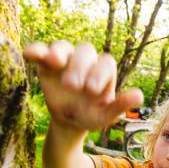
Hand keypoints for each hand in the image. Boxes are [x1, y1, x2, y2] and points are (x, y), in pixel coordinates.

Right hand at [23, 41, 142, 131]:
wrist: (69, 121)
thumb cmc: (91, 115)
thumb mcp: (105, 115)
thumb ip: (120, 106)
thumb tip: (139, 96)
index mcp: (104, 71)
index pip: (105, 63)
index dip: (99, 74)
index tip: (91, 91)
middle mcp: (86, 60)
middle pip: (85, 51)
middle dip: (79, 66)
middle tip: (72, 86)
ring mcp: (65, 60)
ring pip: (63, 46)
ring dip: (58, 52)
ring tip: (54, 62)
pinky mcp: (46, 64)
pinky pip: (41, 51)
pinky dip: (36, 50)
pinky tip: (29, 53)